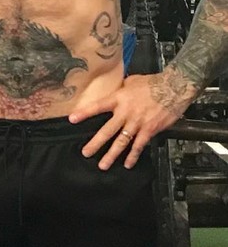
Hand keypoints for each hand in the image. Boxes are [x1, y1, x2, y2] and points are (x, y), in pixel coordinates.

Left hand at [69, 73, 188, 169]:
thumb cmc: (153, 82)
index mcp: (119, 98)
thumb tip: (113, 91)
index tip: (72, 119)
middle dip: (95, 143)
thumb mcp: (131, 81)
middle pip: (107, 130)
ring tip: (102, 164)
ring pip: (121, 142)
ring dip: (111, 155)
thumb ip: (120, 89)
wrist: (174, 87)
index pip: (97, 106)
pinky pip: (139, 145)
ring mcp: (137, 123)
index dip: (84, 113)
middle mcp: (126, 112)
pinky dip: (133, 156)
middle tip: (86, 152)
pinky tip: (127, 164)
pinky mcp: (149, 130)